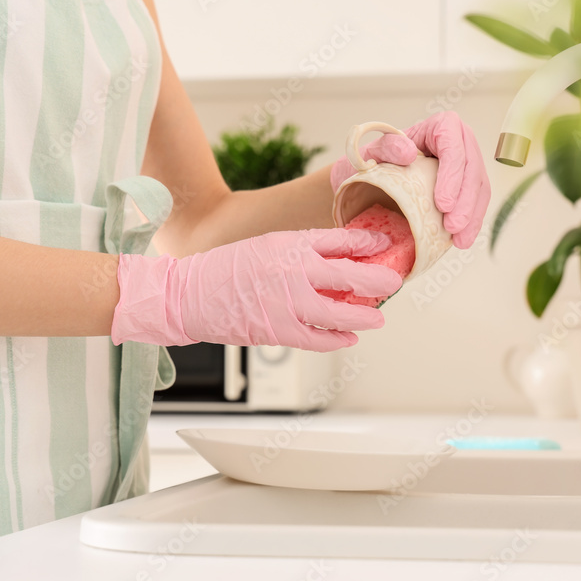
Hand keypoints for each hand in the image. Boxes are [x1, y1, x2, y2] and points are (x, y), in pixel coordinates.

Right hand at [111, 229, 402, 351]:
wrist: (188, 294)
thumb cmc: (225, 269)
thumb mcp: (266, 246)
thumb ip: (300, 252)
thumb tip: (334, 260)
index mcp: (291, 244)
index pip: (342, 240)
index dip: (369, 244)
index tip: (386, 246)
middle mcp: (295, 270)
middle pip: (352, 276)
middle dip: (379, 281)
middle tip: (392, 283)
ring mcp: (289, 301)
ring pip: (342, 312)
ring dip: (365, 316)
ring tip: (378, 317)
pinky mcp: (279, 329)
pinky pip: (319, 338)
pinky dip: (338, 340)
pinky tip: (350, 338)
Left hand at [330, 112, 489, 248]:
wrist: (378, 175)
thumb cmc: (377, 160)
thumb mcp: (374, 151)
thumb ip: (387, 147)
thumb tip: (409, 153)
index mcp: (442, 126)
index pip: (453, 147)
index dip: (452, 176)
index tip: (443, 204)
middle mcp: (462, 140)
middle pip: (472, 169)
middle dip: (466, 201)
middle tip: (452, 227)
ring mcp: (469, 163)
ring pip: (479, 188)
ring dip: (472, 216)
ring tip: (460, 240)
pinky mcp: (470, 184)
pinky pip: (477, 202)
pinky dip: (471, 222)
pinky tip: (463, 239)